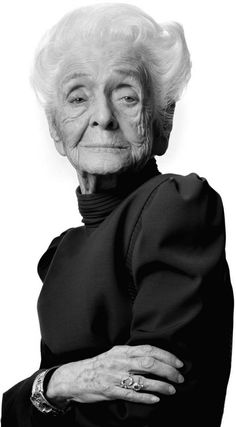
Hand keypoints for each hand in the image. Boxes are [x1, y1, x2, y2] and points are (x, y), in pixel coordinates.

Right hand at [46, 344, 183, 405]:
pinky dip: (145, 398)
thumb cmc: (97, 365)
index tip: (178, 362)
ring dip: (160, 385)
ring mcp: (115, 377)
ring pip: (143, 381)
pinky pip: (131, 395)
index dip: (166, 356)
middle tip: (180, 377)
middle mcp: (120, 362)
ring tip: (172, 389)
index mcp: (122, 351)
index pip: (149, 350)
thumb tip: (152, 356)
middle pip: (149, 364)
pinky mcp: (110, 391)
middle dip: (168, 370)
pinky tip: (156, 400)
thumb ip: (131, 354)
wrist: (74, 377)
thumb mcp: (114, 354)